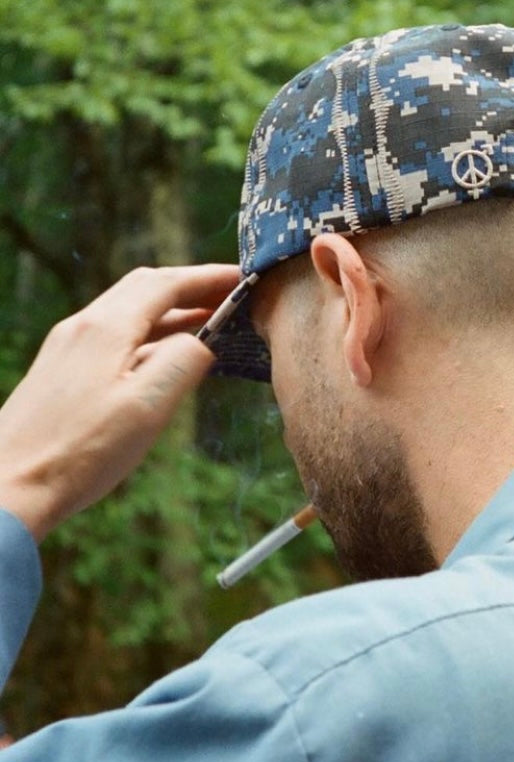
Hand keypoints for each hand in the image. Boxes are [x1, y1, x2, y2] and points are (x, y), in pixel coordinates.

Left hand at [0, 264, 240, 541]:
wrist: (10, 485)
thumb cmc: (80, 452)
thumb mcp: (146, 407)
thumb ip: (182, 362)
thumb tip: (203, 340)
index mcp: (106, 329)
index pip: (165, 284)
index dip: (208, 277)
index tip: (243, 279)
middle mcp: (84, 328)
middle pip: (144, 289)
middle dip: (190, 286)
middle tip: (231, 295)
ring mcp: (69, 348)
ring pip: (129, 312)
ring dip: (172, 311)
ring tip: (211, 321)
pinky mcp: (64, 371)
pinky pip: (116, 336)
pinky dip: (151, 334)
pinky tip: (167, 356)